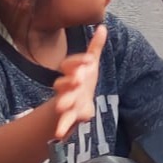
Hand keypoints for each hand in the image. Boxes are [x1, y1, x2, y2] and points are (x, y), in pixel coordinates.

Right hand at [53, 25, 106, 139]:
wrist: (76, 102)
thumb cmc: (84, 79)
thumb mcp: (91, 63)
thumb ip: (95, 46)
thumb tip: (103, 27)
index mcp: (71, 71)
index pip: (70, 64)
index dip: (78, 62)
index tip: (89, 60)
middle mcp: (66, 85)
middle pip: (63, 82)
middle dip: (70, 81)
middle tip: (78, 79)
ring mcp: (66, 100)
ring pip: (62, 101)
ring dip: (63, 102)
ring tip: (61, 106)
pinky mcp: (70, 116)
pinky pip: (64, 121)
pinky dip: (62, 127)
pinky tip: (59, 134)